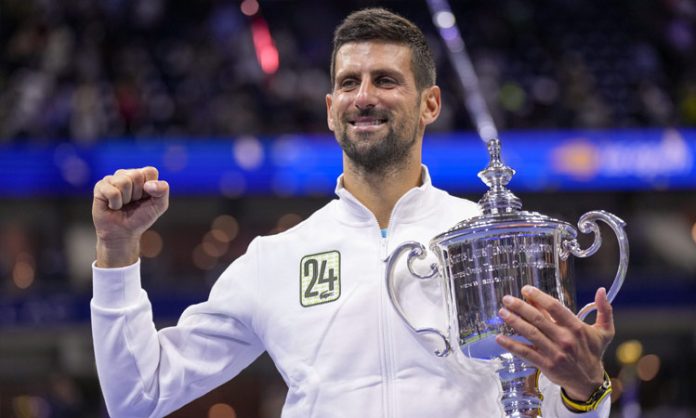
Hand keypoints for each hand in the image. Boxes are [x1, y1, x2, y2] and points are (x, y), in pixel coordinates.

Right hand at [92, 167, 168, 266]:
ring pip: (124, 182)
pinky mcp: (100, 187)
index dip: (151, 188)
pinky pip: (112, 192)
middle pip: (136, 175)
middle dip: (137, 194)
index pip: (150, 171)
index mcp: (142, 175)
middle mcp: (126, 174)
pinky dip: (116, 204)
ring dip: (126, 199)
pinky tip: (113, 206)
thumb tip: (148, 184)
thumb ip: (163, 190)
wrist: (123, 233)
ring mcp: (112, 179)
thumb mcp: (159, 205)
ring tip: (123, 204)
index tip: (146, 198)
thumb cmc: (141, 217)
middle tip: (133, 202)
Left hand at [495, 286, 613, 400]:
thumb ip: (604, 310)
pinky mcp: (546, 365)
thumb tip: (601, 290)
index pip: (555, 307)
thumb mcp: (604, 332)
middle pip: (538, 319)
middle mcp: (565, 339)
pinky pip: (526, 353)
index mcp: (576, 328)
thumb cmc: (593, 352)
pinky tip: (500, 338)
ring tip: (502, 313)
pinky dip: (511, 345)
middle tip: (507, 299)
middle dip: (520, 307)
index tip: (525, 289)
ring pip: (530, 334)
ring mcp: (554, 353)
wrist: (589, 382)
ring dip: (514, 322)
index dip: (539, 297)